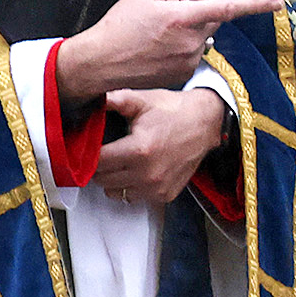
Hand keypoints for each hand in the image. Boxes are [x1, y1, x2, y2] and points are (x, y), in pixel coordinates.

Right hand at [55, 0, 284, 100]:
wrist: (100, 63)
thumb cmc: (118, 25)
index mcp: (183, 16)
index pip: (228, 7)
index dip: (256, 4)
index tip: (279, 2)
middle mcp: (191, 39)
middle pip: (210, 21)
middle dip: (196, 16)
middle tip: (165, 17)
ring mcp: (189, 59)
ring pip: (201, 39)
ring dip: (186, 35)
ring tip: (154, 38)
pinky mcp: (183, 73)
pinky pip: (191, 56)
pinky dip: (178, 51)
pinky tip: (155, 52)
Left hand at [91, 88, 228, 207]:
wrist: (205, 123)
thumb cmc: (172, 110)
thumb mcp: (143, 100)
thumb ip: (116, 100)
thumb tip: (96, 98)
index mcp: (139, 150)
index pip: (97, 162)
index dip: (89, 153)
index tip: (91, 146)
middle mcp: (148, 174)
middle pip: (103, 179)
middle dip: (99, 166)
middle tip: (106, 153)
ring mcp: (157, 188)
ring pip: (116, 192)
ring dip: (113, 179)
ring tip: (121, 162)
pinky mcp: (166, 195)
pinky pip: (135, 197)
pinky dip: (131, 187)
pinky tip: (136, 171)